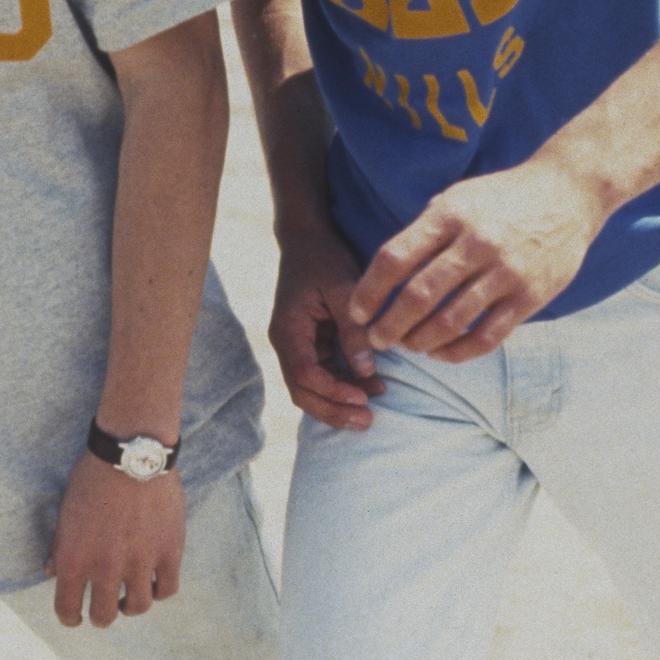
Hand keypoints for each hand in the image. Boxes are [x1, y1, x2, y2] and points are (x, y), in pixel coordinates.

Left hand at [46, 451, 185, 627]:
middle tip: (105, 607)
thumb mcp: (65, 511)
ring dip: (131, 606)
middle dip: (101, 616)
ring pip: (138, 607)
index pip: (67, 609)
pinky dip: (159, 590)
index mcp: (74, 559)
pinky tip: (154, 580)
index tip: (75, 617)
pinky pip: (167, 589)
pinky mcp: (168, 552)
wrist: (130, 454)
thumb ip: (60, 546)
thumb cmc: (92, 477)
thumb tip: (53, 572)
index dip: (70, 618)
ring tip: (130, 596)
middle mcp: (105, 568)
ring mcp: (139, 562)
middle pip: (104, 616)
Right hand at [269, 224, 386, 429]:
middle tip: (367, 421)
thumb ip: (353, 328)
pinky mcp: (312, 344)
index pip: (305, 374)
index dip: (333, 391)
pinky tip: (372, 388)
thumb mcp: (342, 285)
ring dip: (338, 404)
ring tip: (370, 415)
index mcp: (288, 331)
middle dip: (333, 410)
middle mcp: (288, 344)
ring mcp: (299, 346)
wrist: (306, 238)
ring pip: (311, 389)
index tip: (363, 396)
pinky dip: (344, 386)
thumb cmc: (322, 257)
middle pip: (303, 392)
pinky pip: (324, 376)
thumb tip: (366, 370)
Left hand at [349, 155, 606, 360]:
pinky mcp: (530, 296)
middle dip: (389, 326)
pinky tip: (440, 352)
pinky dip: (457, 352)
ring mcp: (506, 271)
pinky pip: (486, 336)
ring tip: (408, 345)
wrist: (568, 193)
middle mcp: (476, 243)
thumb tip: (383, 276)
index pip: (395, 259)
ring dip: (420, 342)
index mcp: (449, 215)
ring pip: (450, 322)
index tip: (357, 313)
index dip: (369, 291)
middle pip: (418, 296)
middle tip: (377, 340)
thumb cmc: (501, 199)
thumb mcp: (456, 199)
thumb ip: (424, 233)